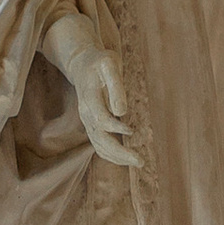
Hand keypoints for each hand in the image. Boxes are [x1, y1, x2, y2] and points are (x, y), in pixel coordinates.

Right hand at [43, 15, 142, 167]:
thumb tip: (122, 112)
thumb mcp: (109, 64)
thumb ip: (116, 87)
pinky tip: (126, 158)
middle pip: (100, 139)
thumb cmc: (100, 62)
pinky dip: (112, 155)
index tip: (132, 131)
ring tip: (138, 162)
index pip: (100, 119)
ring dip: (117, 158)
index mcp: (89, 98)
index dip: (116, 127)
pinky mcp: (92, 125)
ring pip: (99, 146)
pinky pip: (99, 145)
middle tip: (140, 161)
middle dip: (119, 152)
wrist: (82, 64)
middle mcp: (86, 113)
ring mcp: (87, 121)